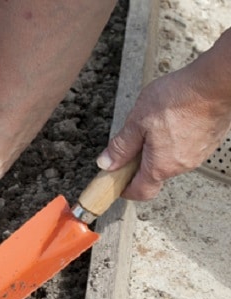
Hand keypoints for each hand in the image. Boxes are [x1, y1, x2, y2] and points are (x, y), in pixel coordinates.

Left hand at [97, 65, 230, 199]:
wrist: (215, 83)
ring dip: (156, 150)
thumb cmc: (178, 99)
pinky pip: (184, 149)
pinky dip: (172, 141)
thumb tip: (107, 164)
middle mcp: (181, 166)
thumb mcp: (137, 121)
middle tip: (130, 144)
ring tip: (152, 124)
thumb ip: (121, 146)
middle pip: (154, 175)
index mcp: (161, 166)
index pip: (141, 191)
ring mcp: (197, 155)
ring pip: (169, 161)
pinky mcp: (207, 142)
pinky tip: (170, 121)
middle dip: (139, 164)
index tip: (116, 182)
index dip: (125, 189)